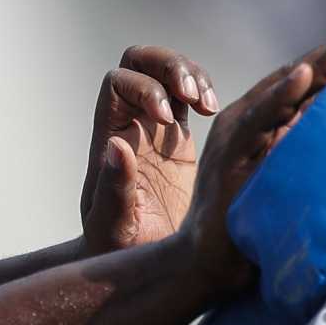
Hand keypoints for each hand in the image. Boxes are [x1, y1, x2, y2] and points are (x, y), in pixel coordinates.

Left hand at [81, 46, 219, 253]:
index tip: (168, 120)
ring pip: (168, 71)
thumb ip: (115, 188)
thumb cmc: (117, 249)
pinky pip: (189, 94)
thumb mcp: (114, 225)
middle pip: (140, 61)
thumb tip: (117, 146)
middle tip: (193, 94)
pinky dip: (205, 89)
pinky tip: (217, 111)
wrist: (137, 263)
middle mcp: (129, 124)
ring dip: (192, 74)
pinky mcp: (180, 139)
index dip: (143, 88)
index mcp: (108, 136)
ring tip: (210, 104)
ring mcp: (155, 128)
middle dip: (169, 65)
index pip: (117, 82)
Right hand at [186, 18, 325, 288]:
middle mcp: (245, 123)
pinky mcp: (229, 157)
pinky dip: (281, 98)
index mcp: (259, 125)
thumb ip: (303, 154)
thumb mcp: (283, 182)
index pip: (302, 83)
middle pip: (294, 79)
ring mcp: (235, 138)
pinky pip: (259, 122)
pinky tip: (304, 77)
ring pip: (278, 94)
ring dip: (314, 66)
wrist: (203, 265)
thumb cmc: (249, 229)